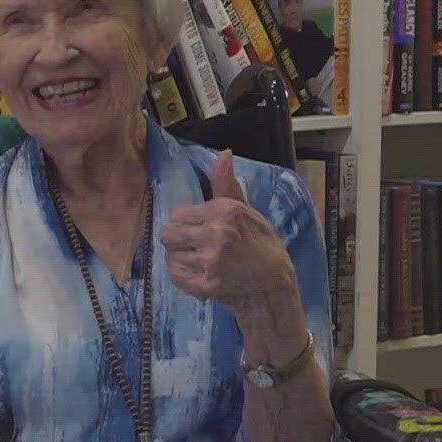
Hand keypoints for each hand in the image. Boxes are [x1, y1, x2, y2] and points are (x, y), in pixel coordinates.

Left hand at [159, 151, 298, 320]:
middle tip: (197, 247)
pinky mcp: (204, 285)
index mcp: (226, 211)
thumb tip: (223, 154)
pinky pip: (174, 275)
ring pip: (170, 254)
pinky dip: (184, 276)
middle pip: (168, 233)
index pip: (178, 213)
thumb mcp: (248, 212)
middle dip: (179, 240)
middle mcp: (217, 233)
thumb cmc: (261, 246)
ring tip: (202, 262)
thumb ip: (226, 185)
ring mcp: (210, 261)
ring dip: (181, 259)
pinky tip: (201, 274)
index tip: (204, 230)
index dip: (188, 223)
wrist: (273, 288)